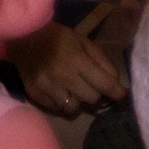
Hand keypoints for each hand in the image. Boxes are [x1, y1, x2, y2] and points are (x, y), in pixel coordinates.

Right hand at [9, 21, 123, 115]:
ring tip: (78, 94)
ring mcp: (47, 88)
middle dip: (98, 95)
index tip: (122, 95)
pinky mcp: (35, 96)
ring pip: (73, 109)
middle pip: (91, 99)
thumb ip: (102, 61)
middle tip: (96, 89)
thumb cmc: (60, 39)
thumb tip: (114, 80)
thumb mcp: (85, 43)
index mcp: (79, 61)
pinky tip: (64, 94)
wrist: (26, 39)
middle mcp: (63, 77)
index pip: (104, 84)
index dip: (116, 92)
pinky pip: (56, 109)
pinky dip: (63, 105)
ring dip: (80, 103)